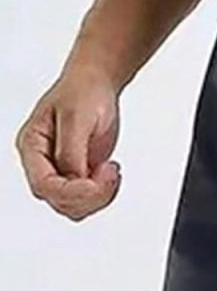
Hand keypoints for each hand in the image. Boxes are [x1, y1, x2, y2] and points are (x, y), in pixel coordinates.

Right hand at [16, 62, 121, 219]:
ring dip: (99, 197)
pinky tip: (111, 173)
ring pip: (74, 206)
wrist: (96, 84)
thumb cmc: (83, 92)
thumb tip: (75, 178)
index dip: (72, 191)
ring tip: (111, 170)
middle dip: (89, 195)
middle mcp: (42, 163)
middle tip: (110, 171)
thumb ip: (73, 151)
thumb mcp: (77, 117)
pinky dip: (104, 193)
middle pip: (59, 201)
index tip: (98, 180)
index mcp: (32, 147)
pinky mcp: (79, 173)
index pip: (44, 185)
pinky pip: (88, 199)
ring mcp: (61, 170)